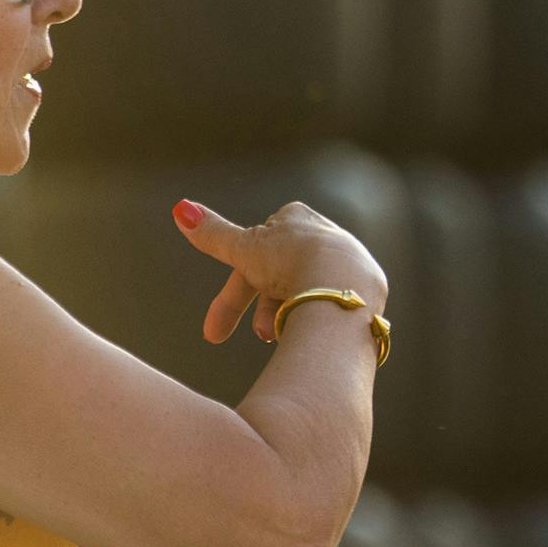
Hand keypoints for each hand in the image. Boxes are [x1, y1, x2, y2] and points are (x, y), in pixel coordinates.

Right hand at [173, 199, 387, 344]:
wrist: (342, 285)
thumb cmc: (292, 261)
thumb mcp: (244, 248)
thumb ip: (214, 233)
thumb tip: (180, 208)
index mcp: (297, 218)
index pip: (255, 253)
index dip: (236, 290)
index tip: (214, 332)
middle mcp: (327, 236)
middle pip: (279, 278)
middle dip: (262, 310)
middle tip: (255, 337)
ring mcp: (349, 262)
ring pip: (303, 293)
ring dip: (285, 318)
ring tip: (279, 337)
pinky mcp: (367, 289)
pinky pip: (330, 307)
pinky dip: (313, 320)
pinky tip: (308, 333)